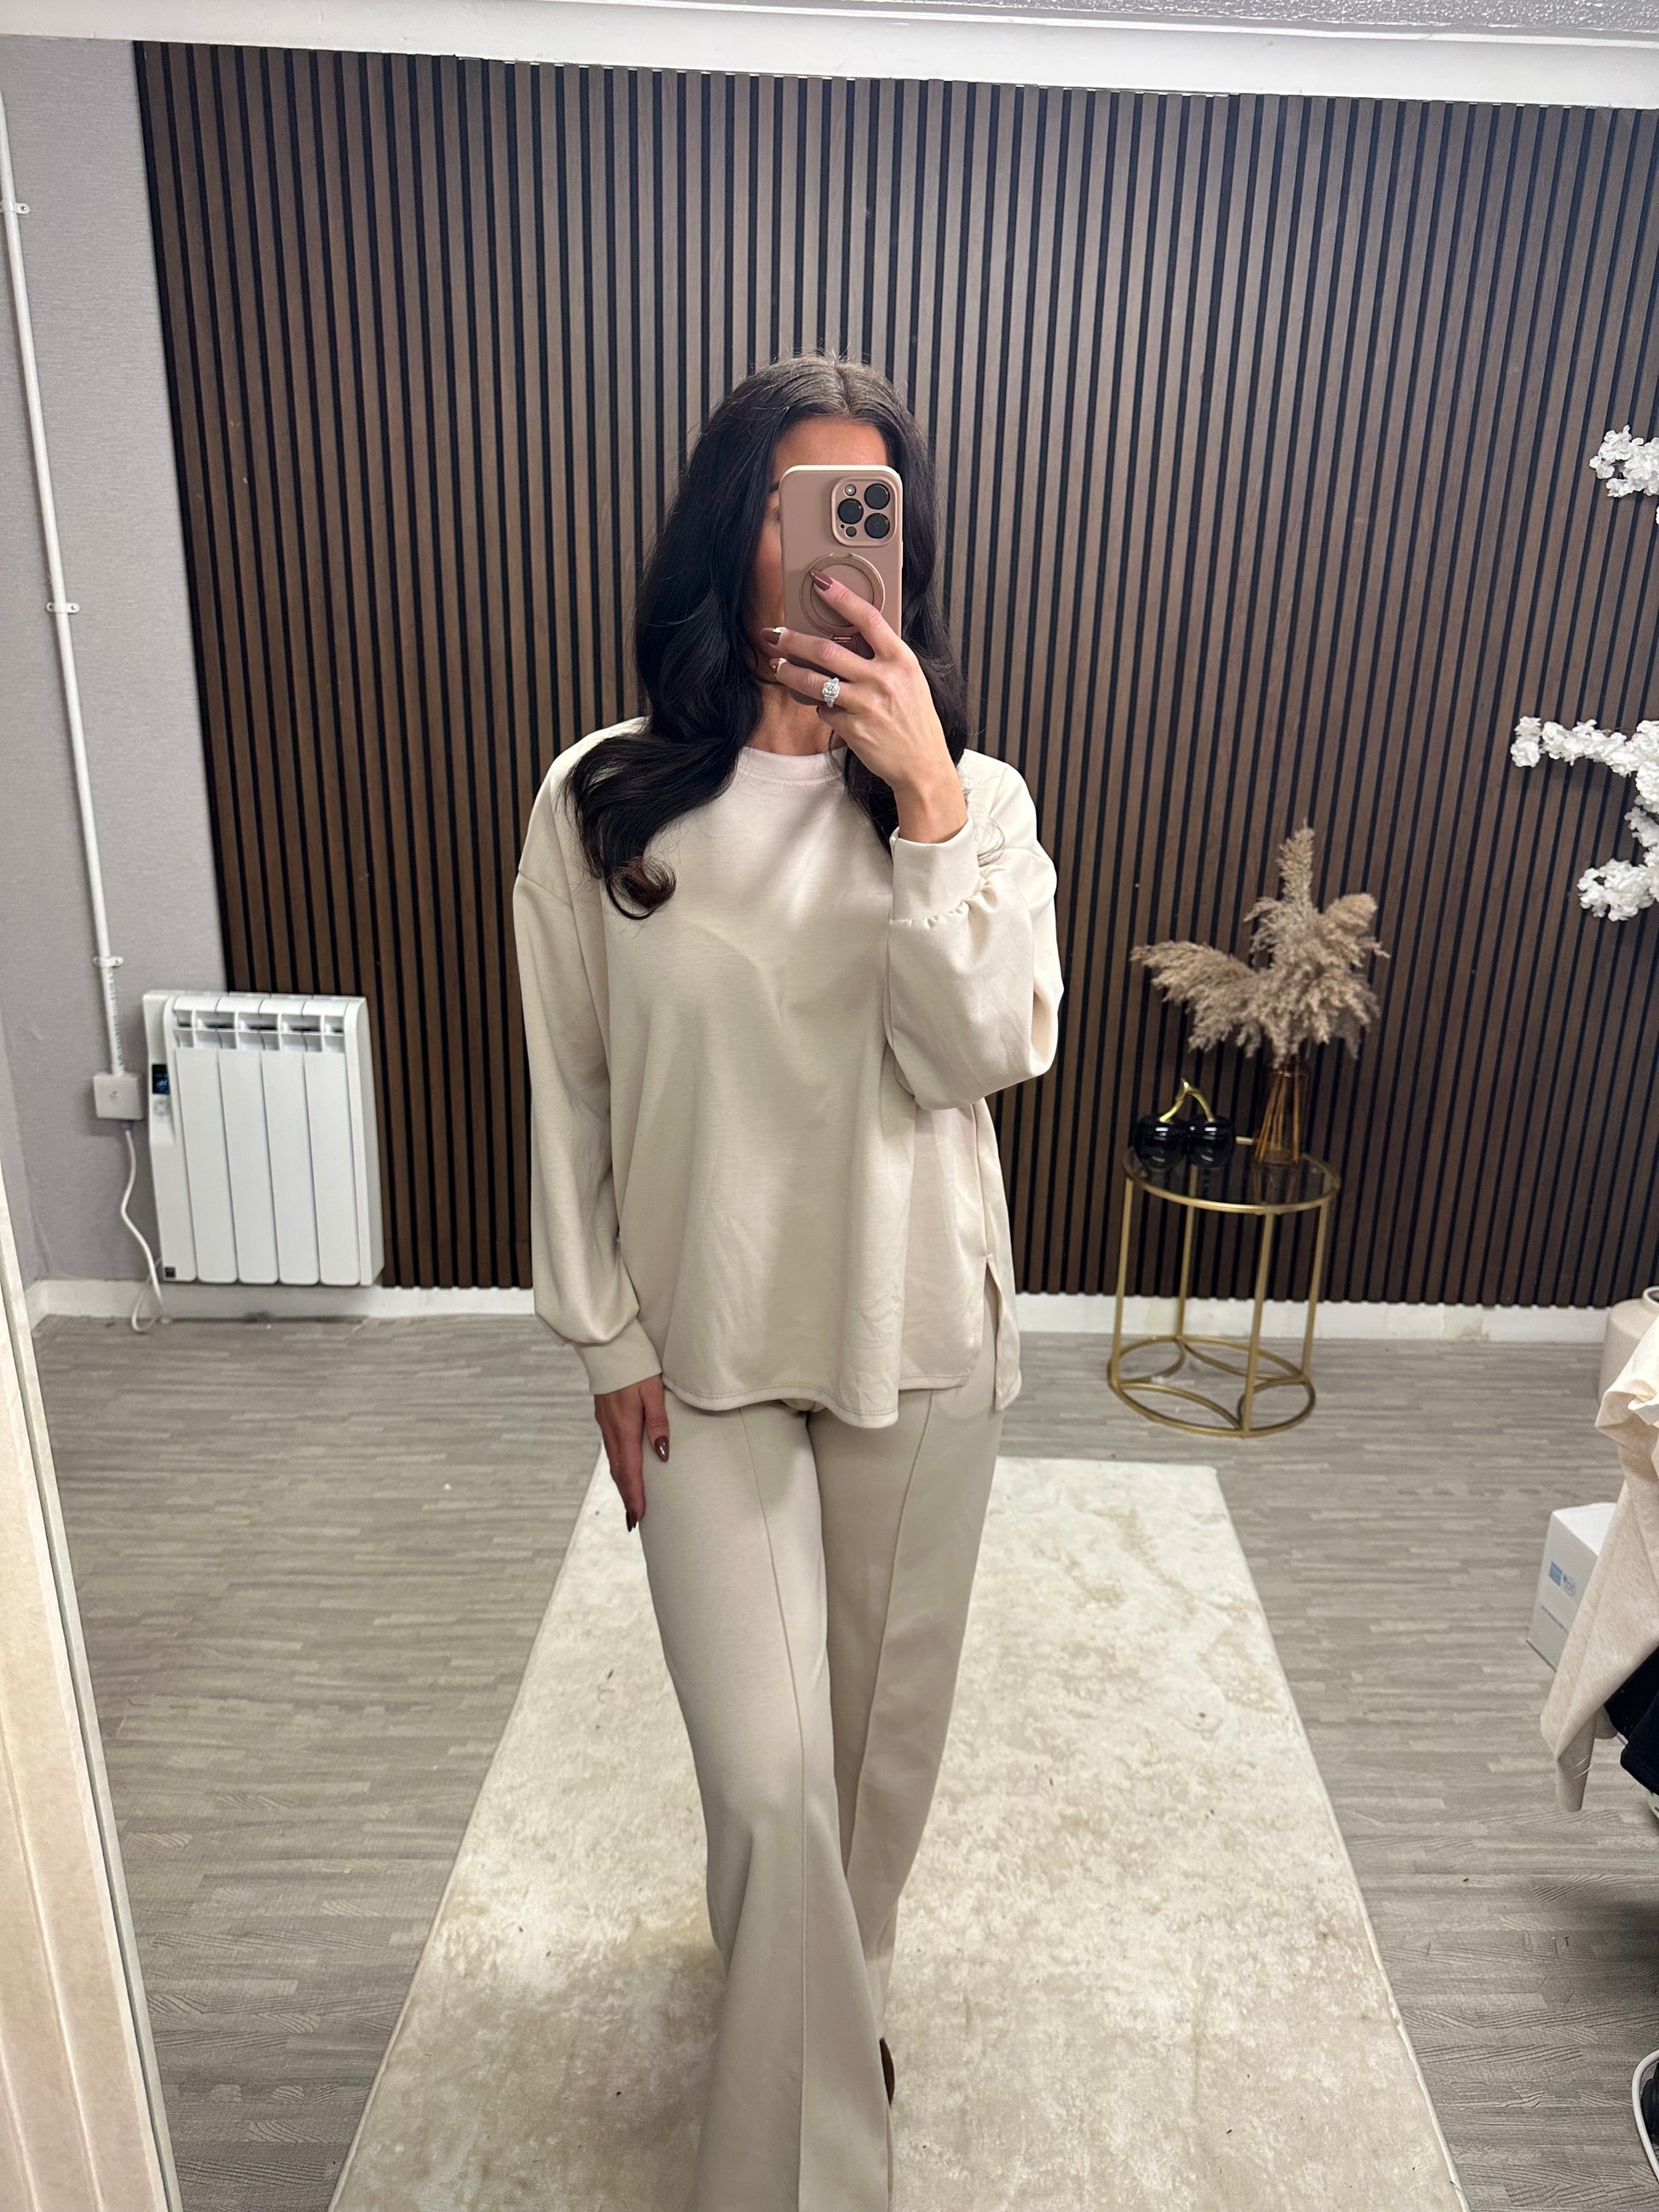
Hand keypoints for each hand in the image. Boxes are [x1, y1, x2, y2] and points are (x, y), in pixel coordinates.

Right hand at [593, 1373, 669, 1530]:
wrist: (607, 1346)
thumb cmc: (636, 1366)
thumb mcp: (653, 1392)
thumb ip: (659, 1422)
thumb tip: (662, 1453)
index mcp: (624, 1427)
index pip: (629, 1471)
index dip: (634, 1495)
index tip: (638, 1516)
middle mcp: (611, 1430)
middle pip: (618, 1471)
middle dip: (627, 1496)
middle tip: (634, 1519)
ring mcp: (605, 1423)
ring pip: (613, 1461)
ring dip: (621, 1483)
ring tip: (631, 1500)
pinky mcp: (604, 1417)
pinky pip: (611, 1448)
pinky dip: (618, 1465)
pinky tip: (623, 1469)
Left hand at [766, 574, 968, 841]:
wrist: (923, 765)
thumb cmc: (916, 721)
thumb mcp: (911, 680)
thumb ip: (884, 658)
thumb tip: (850, 638)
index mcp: (901, 660)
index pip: (868, 618)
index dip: (841, 597)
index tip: (819, 582)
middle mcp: (883, 678)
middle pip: (826, 649)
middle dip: (793, 640)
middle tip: (775, 634)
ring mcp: (866, 704)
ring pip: (814, 681)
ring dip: (790, 672)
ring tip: (779, 665)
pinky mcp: (852, 728)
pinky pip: (824, 710)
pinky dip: (821, 707)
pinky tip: (826, 707)